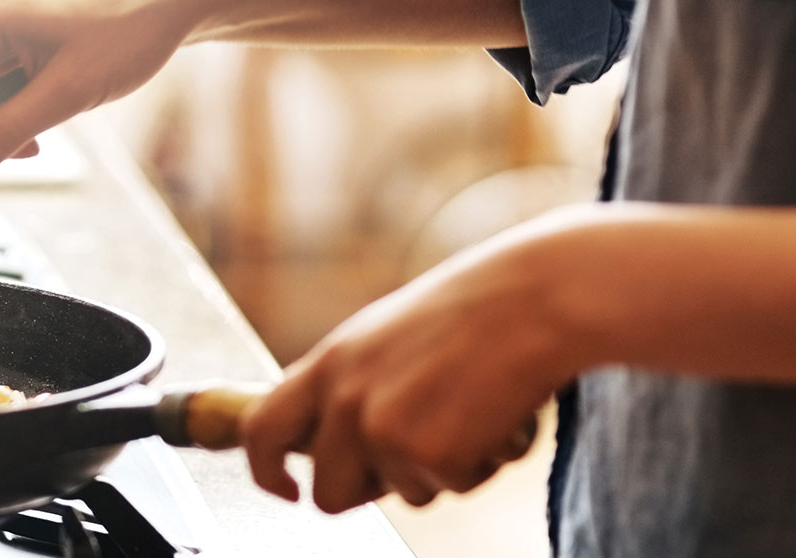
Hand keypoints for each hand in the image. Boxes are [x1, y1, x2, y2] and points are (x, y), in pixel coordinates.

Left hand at [242, 213, 588, 511]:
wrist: (535, 300)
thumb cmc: (471, 313)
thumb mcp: (382, 338)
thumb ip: (348, 385)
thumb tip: (327, 443)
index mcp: (327, 364)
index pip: (261, 431)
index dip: (265, 471)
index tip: (286, 489)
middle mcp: (344, 400)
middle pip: (327, 493)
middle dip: (367, 492)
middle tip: (416, 456)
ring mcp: (384, 431)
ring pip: (402, 496)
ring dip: (438, 470)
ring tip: (468, 410)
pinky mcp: (431, 455)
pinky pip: (452, 489)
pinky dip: (480, 465)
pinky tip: (495, 417)